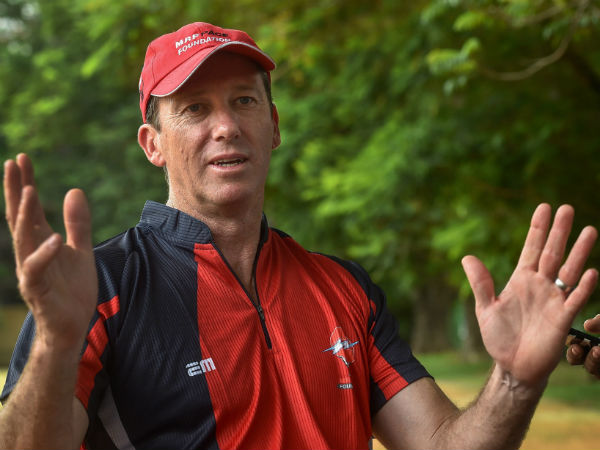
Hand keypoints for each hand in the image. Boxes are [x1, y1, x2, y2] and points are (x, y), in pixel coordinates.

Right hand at [4, 154, 97, 349]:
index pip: (31, 208)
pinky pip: (37, 269)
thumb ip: (78, 223)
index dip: (26, 183)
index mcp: (41, 241)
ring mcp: (31, 270)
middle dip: (16, 189)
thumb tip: (75, 190)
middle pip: (20, 216)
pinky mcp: (37, 289)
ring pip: (23, 239)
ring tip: (28, 190)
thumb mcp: (81, 250)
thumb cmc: (72, 289)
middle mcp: (31, 252)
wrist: (73, 325)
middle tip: (13, 162)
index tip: (23, 158)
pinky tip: (53, 238)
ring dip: (24, 214)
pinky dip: (44, 253)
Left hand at [462, 204, 597, 385]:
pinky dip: (583, 287)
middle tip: (567, 208)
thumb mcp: (485, 308)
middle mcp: (540, 285)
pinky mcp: (562, 319)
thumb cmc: (499, 337)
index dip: (537, 229)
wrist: (513, 366)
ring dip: (578, 252)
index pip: (531, 249)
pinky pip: (575, 300)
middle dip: (559, 232)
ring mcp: (553, 300)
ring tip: (589, 230)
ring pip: (568, 271)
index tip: (544, 207)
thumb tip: (467, 257)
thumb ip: (480, 283)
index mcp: (520, 280)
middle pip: (552, 253)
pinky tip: (590, 272)